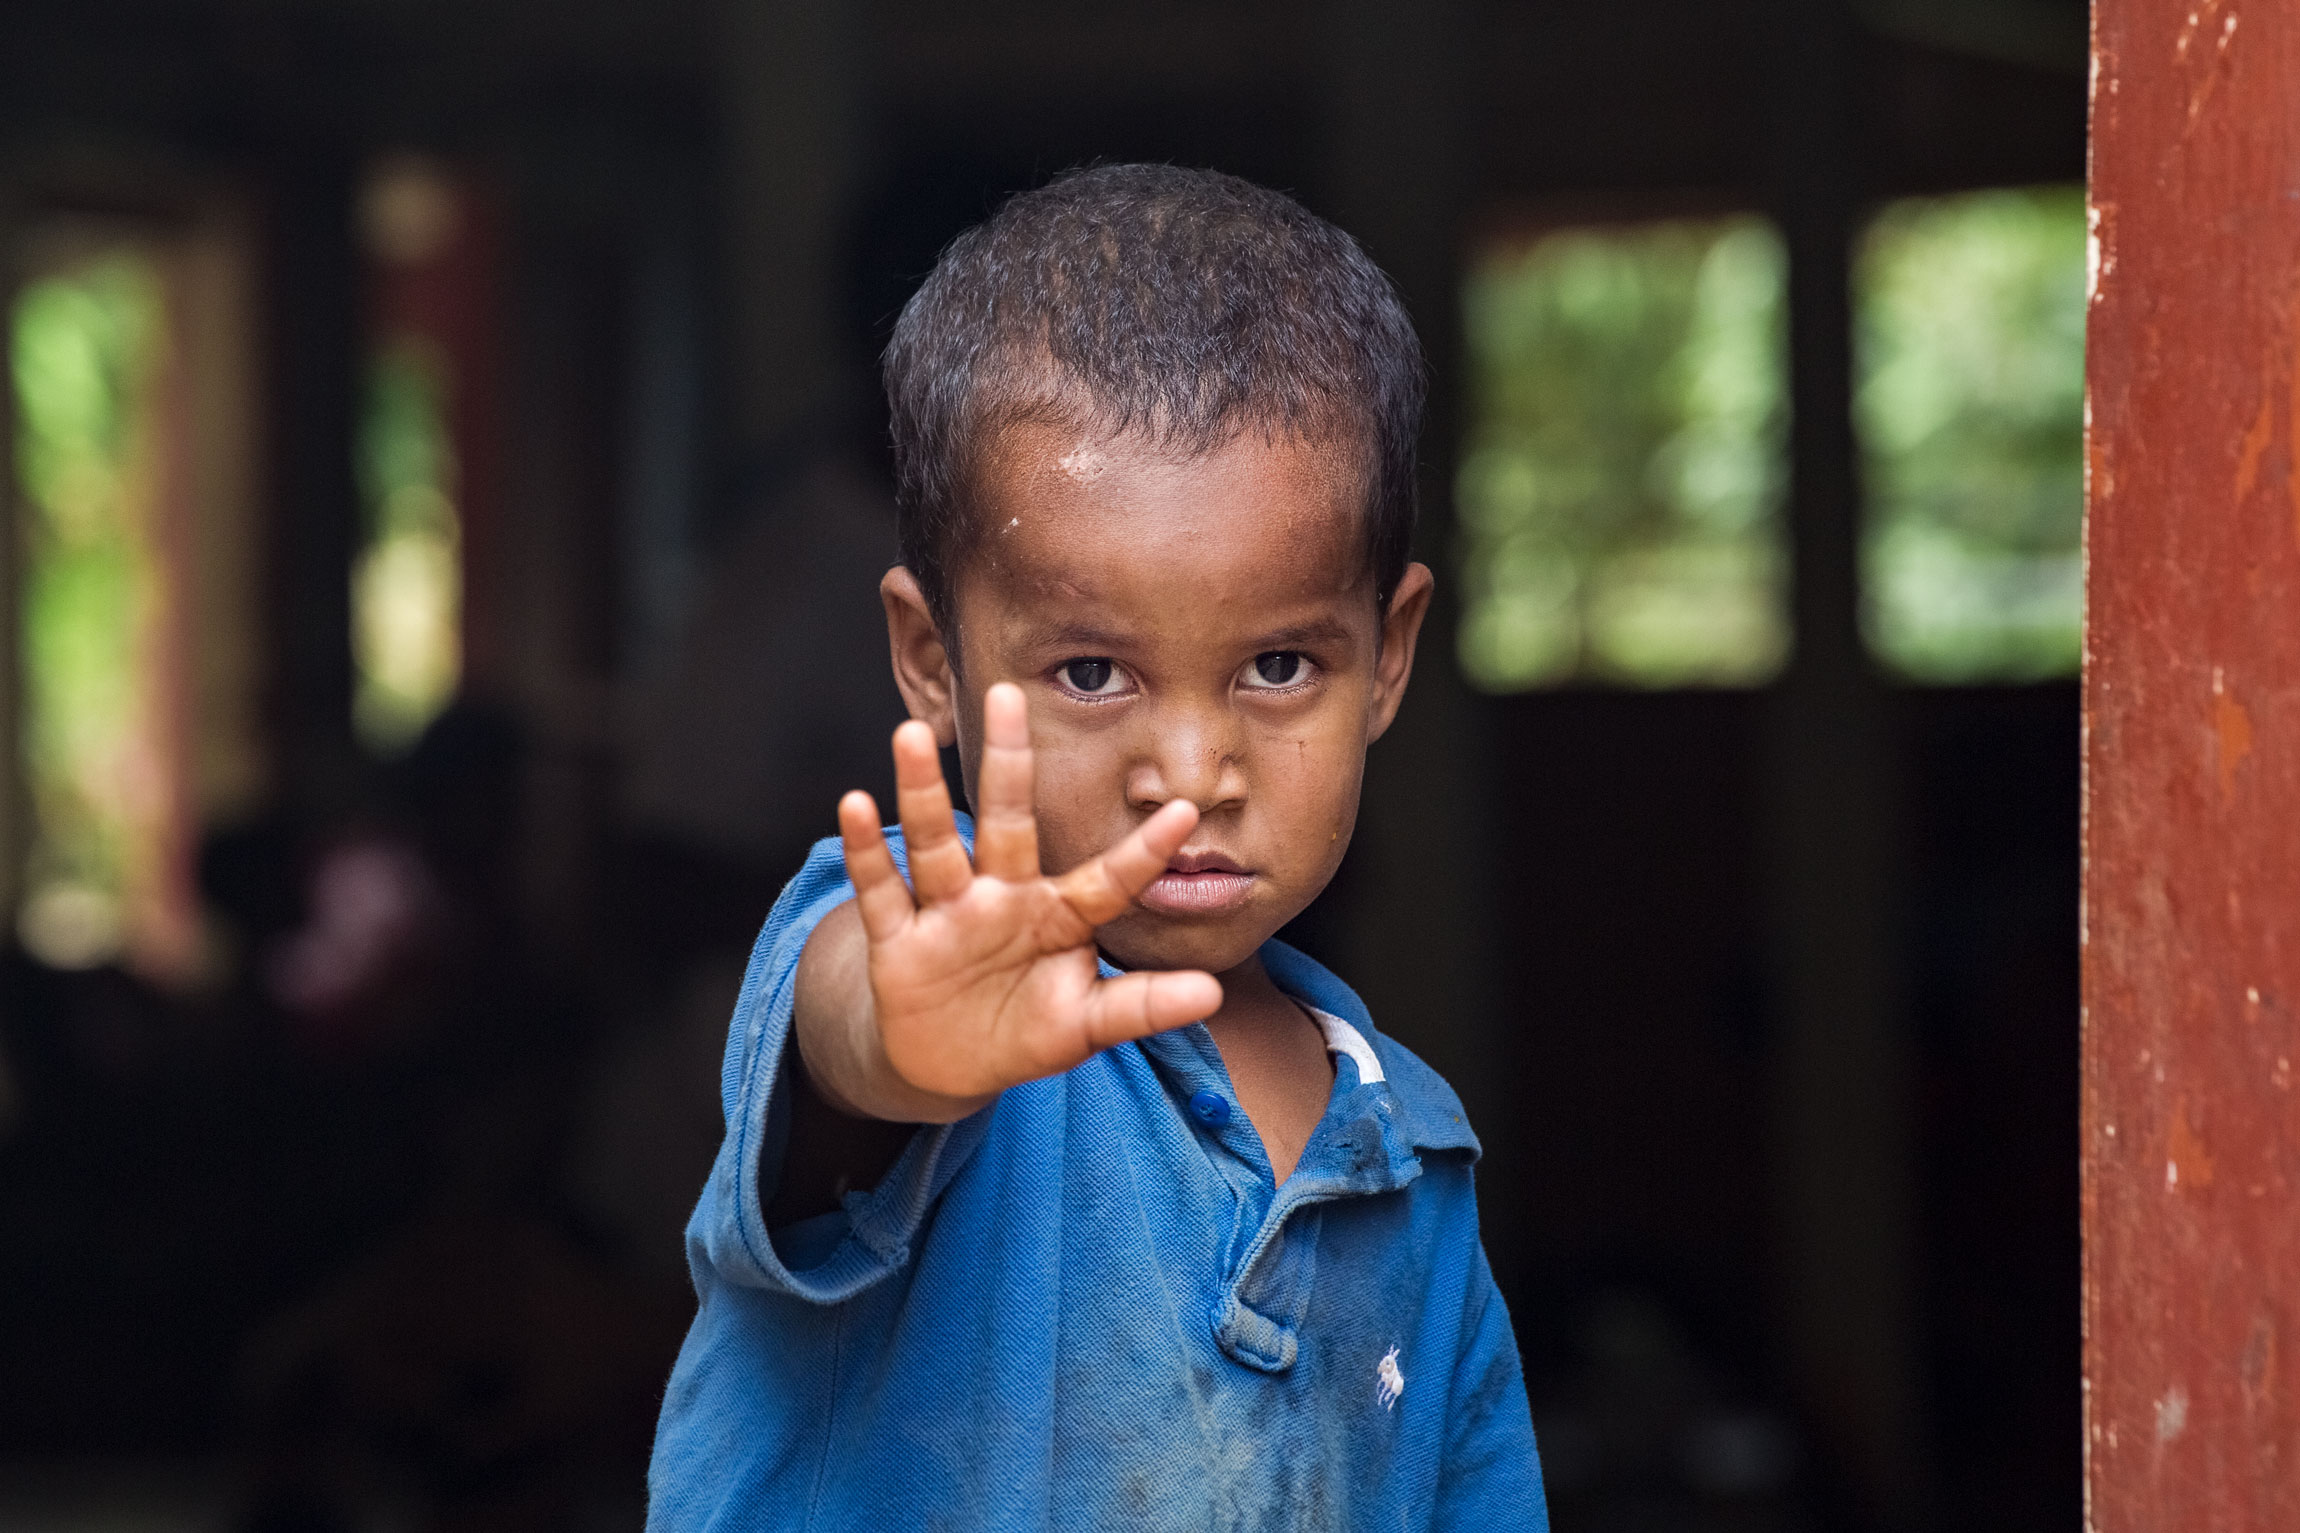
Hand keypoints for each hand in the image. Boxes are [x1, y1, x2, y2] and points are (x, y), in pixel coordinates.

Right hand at [836, 683, 1222, 1104]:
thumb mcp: (1087, 1023)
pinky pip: (881, 889)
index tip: (1186, 813)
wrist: (950, 1065)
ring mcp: (949, 912)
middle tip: (1008, 695)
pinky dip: (865, 851)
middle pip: (1007, 823)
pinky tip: (854, 804)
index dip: (1143, 853)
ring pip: (935, 843)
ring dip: (920, 792)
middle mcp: (1003, 897)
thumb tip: (1212, 995)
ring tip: (911, 735)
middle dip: (1008, 763)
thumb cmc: (1029, 1028)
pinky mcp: (899, 940)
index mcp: (1061, 914)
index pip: (1108, 881)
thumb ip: (1143, 1006)